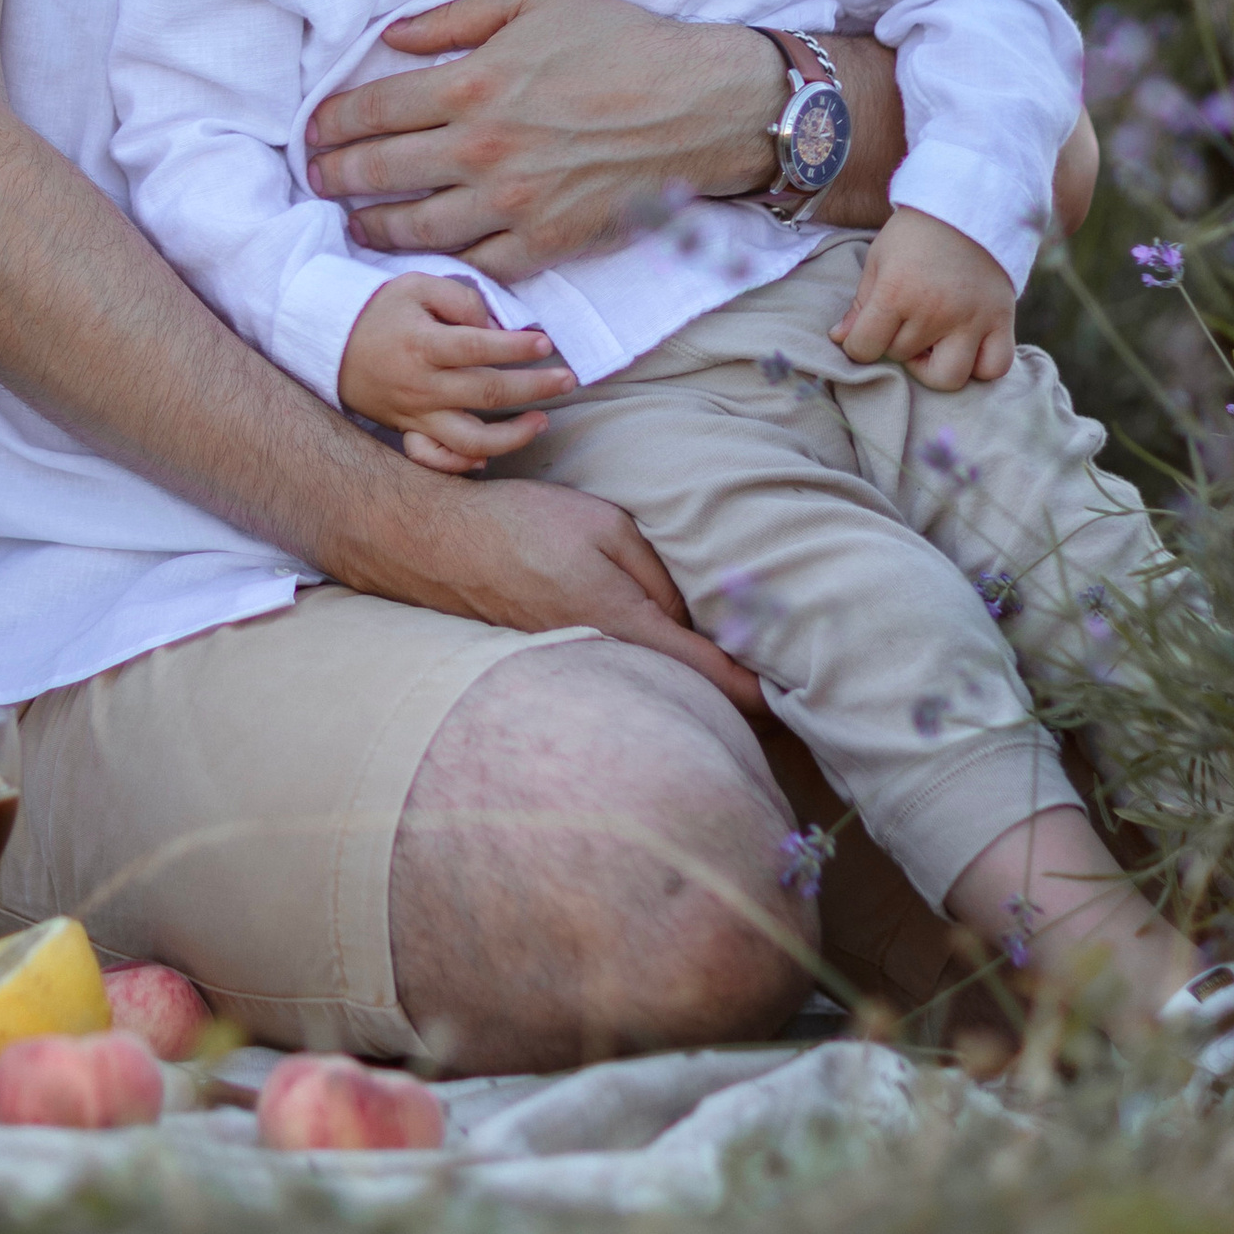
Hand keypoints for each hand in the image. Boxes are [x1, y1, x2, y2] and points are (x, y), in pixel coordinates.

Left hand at [307, 0, 792, 277]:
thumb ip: (453, 16)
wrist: (700, 105)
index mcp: (470, 84)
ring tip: (355, 226)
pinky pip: (476, 263)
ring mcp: (512, 203)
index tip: (313, 132)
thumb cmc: (620, 42)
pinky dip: (442, 263)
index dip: (329, 125)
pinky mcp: (546, 243)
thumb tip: (391, 36)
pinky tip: (425, 255)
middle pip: (378, 173)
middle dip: (335, 178)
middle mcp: (480, 149)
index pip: (371, 111)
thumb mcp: (534, 0)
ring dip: (372, 229)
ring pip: (415, 229)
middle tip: (317, 180)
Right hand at [339, 273, 579, 475]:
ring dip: (513, 436)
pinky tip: (489, 455)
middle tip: (567, 380)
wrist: (328, 343)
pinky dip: (464, 464)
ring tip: (542, 421)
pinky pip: (438, 460)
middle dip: (535, 388)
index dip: (517, 348)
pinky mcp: (410, 431)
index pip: (478, 347)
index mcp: (423, 344)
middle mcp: (422, 385)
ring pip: (471, 439)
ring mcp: (416, 414)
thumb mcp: (415, 286)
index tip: (546, 344)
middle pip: (488, 394)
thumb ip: (459, 300)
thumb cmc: (380, 310)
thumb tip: (495, 327)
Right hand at [370, 474, 765, 711]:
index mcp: (622, 625)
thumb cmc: (521, 526)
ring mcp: (576, 667)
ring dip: (689, 690)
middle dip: (732, 702)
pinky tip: (666, 660)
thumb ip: (659, 572)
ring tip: (736, 683)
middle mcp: (601, 660)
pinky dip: (649, 677)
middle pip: (681, 697)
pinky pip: (617, 678)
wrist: (435, 546)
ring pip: (648, 689)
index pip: (708, 676)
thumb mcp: (605, 527)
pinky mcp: (555, 662)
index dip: (759, 696)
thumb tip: (695, 613)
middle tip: (782, 702)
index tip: (797, 707)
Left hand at [832, 206, 1016, 389]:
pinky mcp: (1001, 320)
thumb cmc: (915, 233)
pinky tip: (966, 349)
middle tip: (902, 324)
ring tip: (931, 343)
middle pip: (903, 357)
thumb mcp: (879, 259)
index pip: (864, 347)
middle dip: (895, 345)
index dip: (858, 345)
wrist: (968, 204)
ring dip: (933, 366)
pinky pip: (995, 368)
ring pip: (948, 377)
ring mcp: (972, 319)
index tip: (865, 334)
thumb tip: (839, 338)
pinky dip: (981, 368)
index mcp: (897, 292)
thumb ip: (861, 303)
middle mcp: (935, 311)